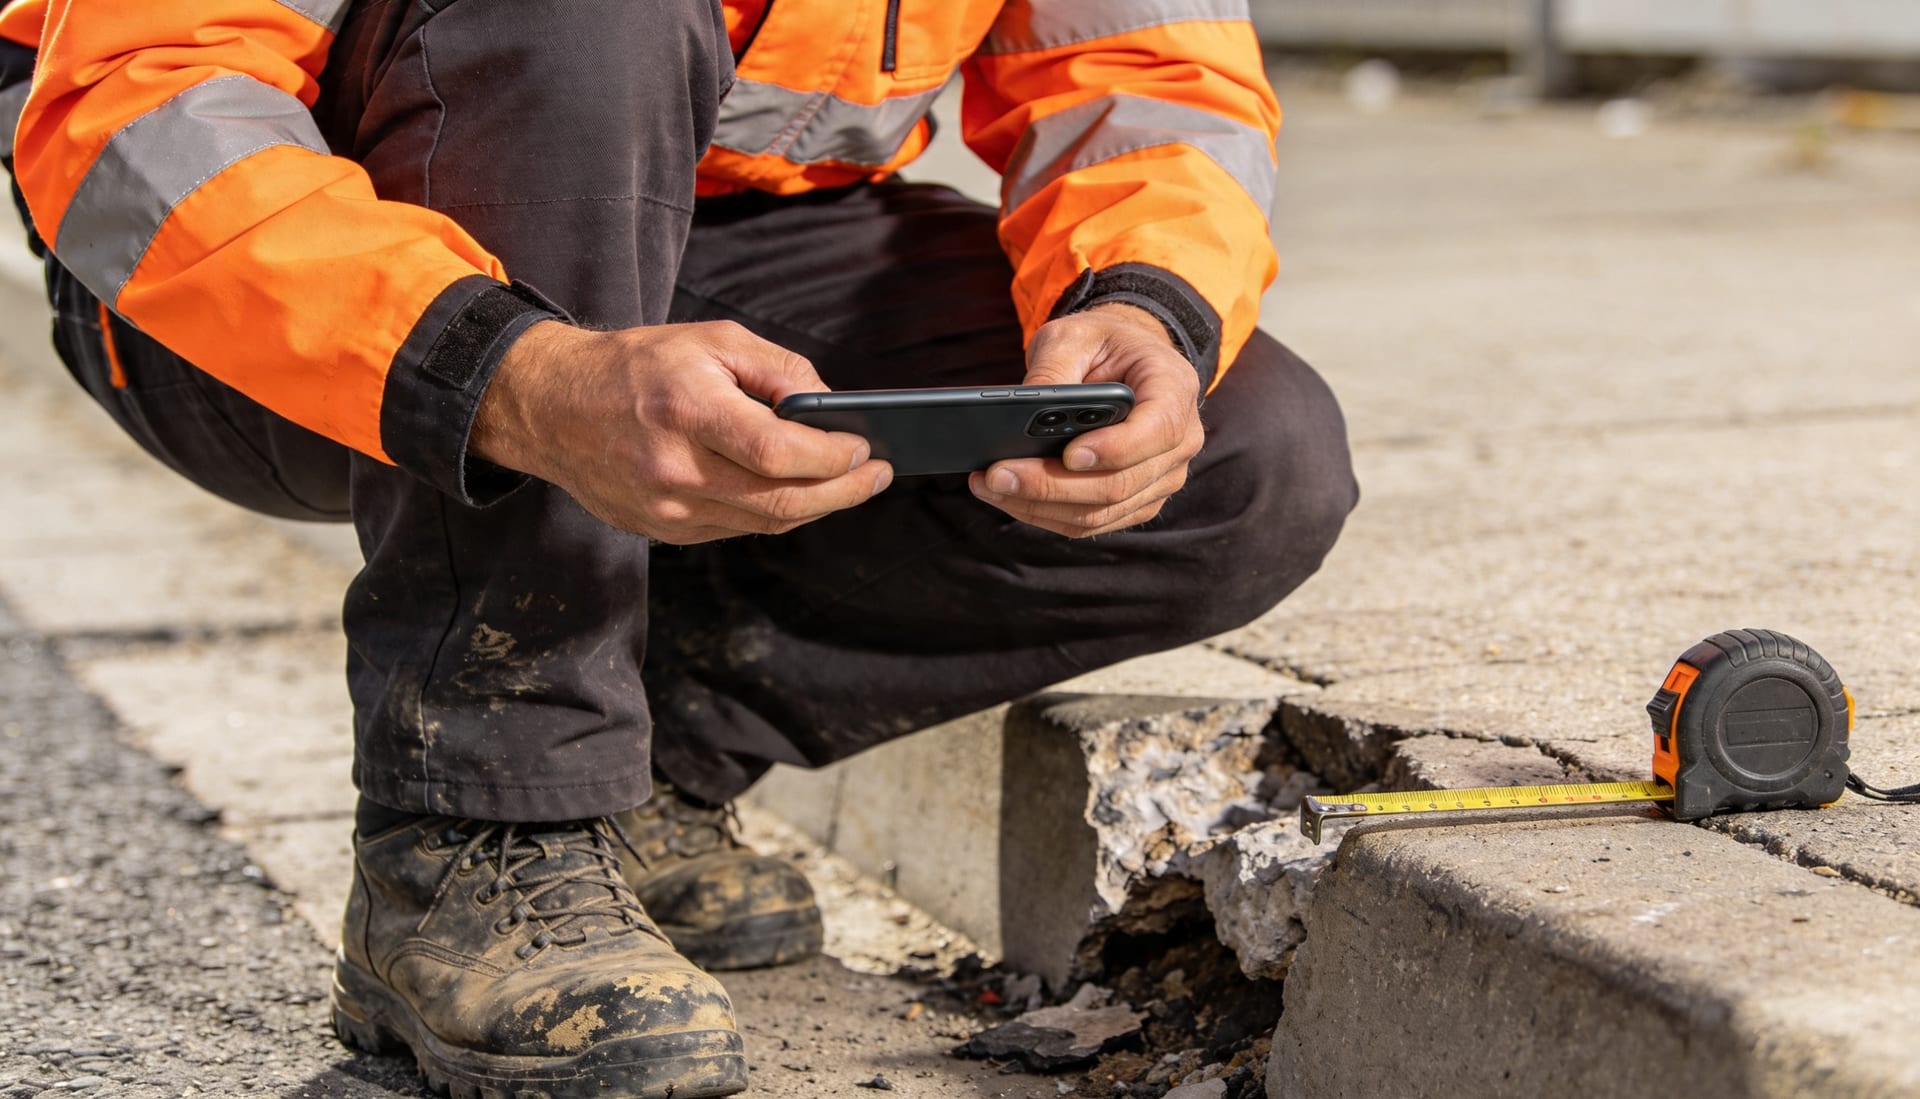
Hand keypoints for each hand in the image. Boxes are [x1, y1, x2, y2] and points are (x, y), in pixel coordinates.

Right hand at [472, 320, 891, 543]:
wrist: (552, 407)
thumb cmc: (636, 366)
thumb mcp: (710, 341)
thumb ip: (777, 369)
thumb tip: (828, 405)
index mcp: (687, 411)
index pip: (777, 452)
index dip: (831, 457)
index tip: (864, 447)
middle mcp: (675, 468)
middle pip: (780, 502)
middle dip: (842, 492)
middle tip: (876, 475)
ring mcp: (667, 509)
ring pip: (763, 523)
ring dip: (816, 506)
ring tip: (849, 483)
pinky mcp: (663, 530)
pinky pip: (736, 529)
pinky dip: (774, 513)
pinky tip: (798, 492)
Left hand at [968, 304, 1204, 536]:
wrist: (1123, 363)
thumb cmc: (1101, 345)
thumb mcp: (1074, 336)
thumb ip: (1052, 368)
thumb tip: (1019, 410)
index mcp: (1175, 389)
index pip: (1158, 430)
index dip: (1115, 449)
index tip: (1069, 453)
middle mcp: (1179, 443)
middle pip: (1120, 484)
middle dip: (1052, 485)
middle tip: (997, 474)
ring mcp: (1161, 479)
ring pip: (1100, 512)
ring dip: (1039, 506)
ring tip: (987, 484)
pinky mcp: (1136, 502)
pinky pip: (1090, 522)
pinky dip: (1044, 514)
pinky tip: (1006, 495)